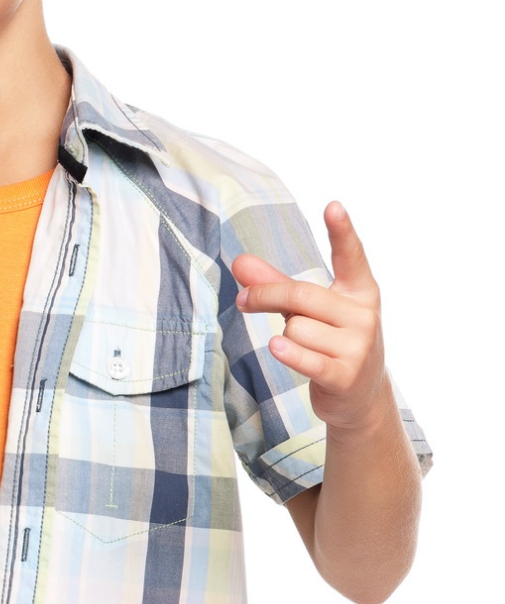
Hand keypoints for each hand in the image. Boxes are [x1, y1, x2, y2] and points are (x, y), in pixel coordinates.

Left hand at [231, 202, 387, 434]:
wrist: (360, 397)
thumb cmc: (330, 342)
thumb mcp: (309, 310)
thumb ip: (275, 284)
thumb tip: (239, 261)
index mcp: (361, 291)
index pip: (351, 256)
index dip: (342, 231)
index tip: (333, 206)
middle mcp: (364, 316)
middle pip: (300, 295)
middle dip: (265, 295)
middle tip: (242, 299)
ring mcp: (358, 347)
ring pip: (296, 328)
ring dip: (286, 337)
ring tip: (305, 348)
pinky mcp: (345, 375)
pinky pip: (303, 356)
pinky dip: (286, 352)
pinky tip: (278, 347)